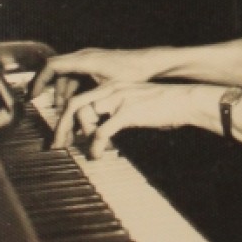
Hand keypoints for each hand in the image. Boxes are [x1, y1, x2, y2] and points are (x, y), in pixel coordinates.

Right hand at [31, 47, 160, 109]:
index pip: (52, 66)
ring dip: (63, 92)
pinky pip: (77, 74)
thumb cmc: (133, 73)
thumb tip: (70, 112)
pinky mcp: (96, 63)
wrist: (150, 62)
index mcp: (84, 60)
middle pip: (57, 71)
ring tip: (63, 112)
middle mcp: (84, 55)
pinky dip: (73, 88)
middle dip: (49, 90)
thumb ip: (88, 98)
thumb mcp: (109, 88)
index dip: (39, 80)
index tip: (32, 96)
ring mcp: (90, 58)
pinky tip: (75, 104)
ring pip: (68, 75)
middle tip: (45, 108)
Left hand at [52, 81, 221, 158]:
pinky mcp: (128, 111)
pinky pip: (102, 131)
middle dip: (61, 126)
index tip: (63, 134)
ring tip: (79, 150)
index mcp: (112, 86)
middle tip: (56, 145)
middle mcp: (112, 89)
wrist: (184, 100)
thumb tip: (103, 130)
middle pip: (74, 104)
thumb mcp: (136, 103)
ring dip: (79, 135)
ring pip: (85, 114)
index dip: (66, 116)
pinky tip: (97, 155)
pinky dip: (95, 145)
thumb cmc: (163, 105)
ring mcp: (119, 98)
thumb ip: (117, 111)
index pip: (79, 97)